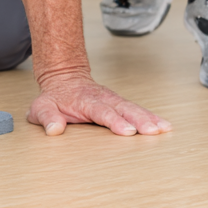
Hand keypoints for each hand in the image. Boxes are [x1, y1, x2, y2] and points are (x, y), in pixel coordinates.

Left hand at [28, 72, 171, 136]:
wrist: (63, 76)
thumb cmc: (54, 97)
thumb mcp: (42, 106)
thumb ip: (46, 117)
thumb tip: (54, 129)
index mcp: (85, 100)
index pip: (101, 111)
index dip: (115, 121)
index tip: (127, 130)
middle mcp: (103, 98)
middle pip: (123, 109)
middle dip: (139, 120)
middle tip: (153, 131)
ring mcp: (113, 100)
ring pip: (133, 108)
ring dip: (149, 118)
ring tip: (164, 128)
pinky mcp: (120, 104)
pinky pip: (137, 110)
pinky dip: (151, 116)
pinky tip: (164, 125)